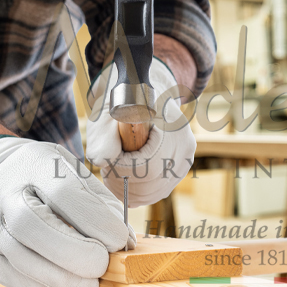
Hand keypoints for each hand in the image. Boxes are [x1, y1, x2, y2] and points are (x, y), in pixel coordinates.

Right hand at [0, 138, 135, 286]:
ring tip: (90, 286)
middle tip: (102, 266)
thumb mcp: (80, 174)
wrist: (2, 173)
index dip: (95, 221)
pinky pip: (11, 275)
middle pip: (32, 226)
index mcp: (36, 166)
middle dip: (75, 253)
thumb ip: (105, 206)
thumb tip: (127, 244)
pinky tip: (66, 285)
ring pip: (19, 257)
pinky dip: (44, 286)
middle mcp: (5, 193)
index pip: (63, 194)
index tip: (120, 241)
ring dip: (61, 279)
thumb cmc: (53, 177)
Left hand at [86, 58, 195, 206]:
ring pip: (157, 190)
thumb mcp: (107, 115)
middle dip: (124, 183)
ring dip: (131, 190)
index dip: (122, 171)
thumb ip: (103, 137)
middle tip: (107, 172)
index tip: (107, 163)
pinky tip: (127, 180)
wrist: (140, 95)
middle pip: (154, 182)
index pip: (148, 166)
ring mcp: (186, 158)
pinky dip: (141, 192)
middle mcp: (184, 144)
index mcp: (171, 127)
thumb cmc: (121, 104)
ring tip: (115, 175)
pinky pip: (160, 190)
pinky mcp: (181, 168)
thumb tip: (101, 160)